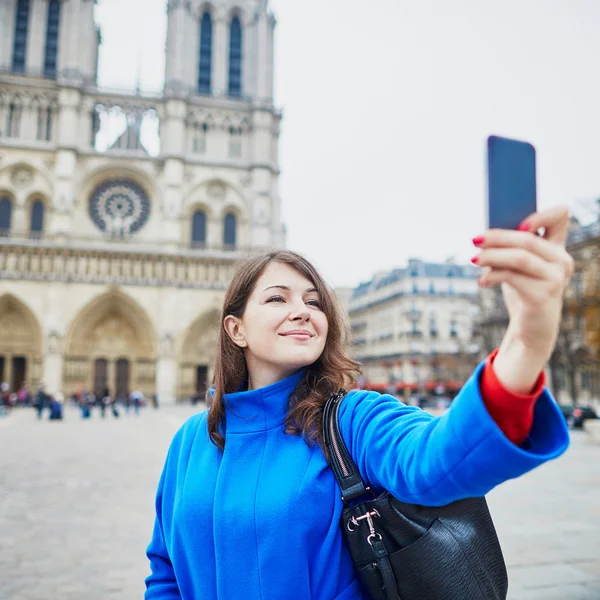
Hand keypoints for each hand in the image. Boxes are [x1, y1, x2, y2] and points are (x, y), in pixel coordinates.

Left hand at [472, 206, 573, 393]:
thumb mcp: (518, 267)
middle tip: (474, 239)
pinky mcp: (543, 294)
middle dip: (497, 237)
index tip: (519, 223)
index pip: (560, 217)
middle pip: (528, 239)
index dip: (541, 214)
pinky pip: (512, 277)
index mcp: (557, 247)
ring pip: (520, 257)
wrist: (532, 327)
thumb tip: (483, 236)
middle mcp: (562, 260)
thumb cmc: (523, 290)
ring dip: (491, 256)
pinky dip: (493, 276)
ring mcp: (555, 278)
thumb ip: (510, 249)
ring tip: (472, 259)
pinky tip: (482, 281)